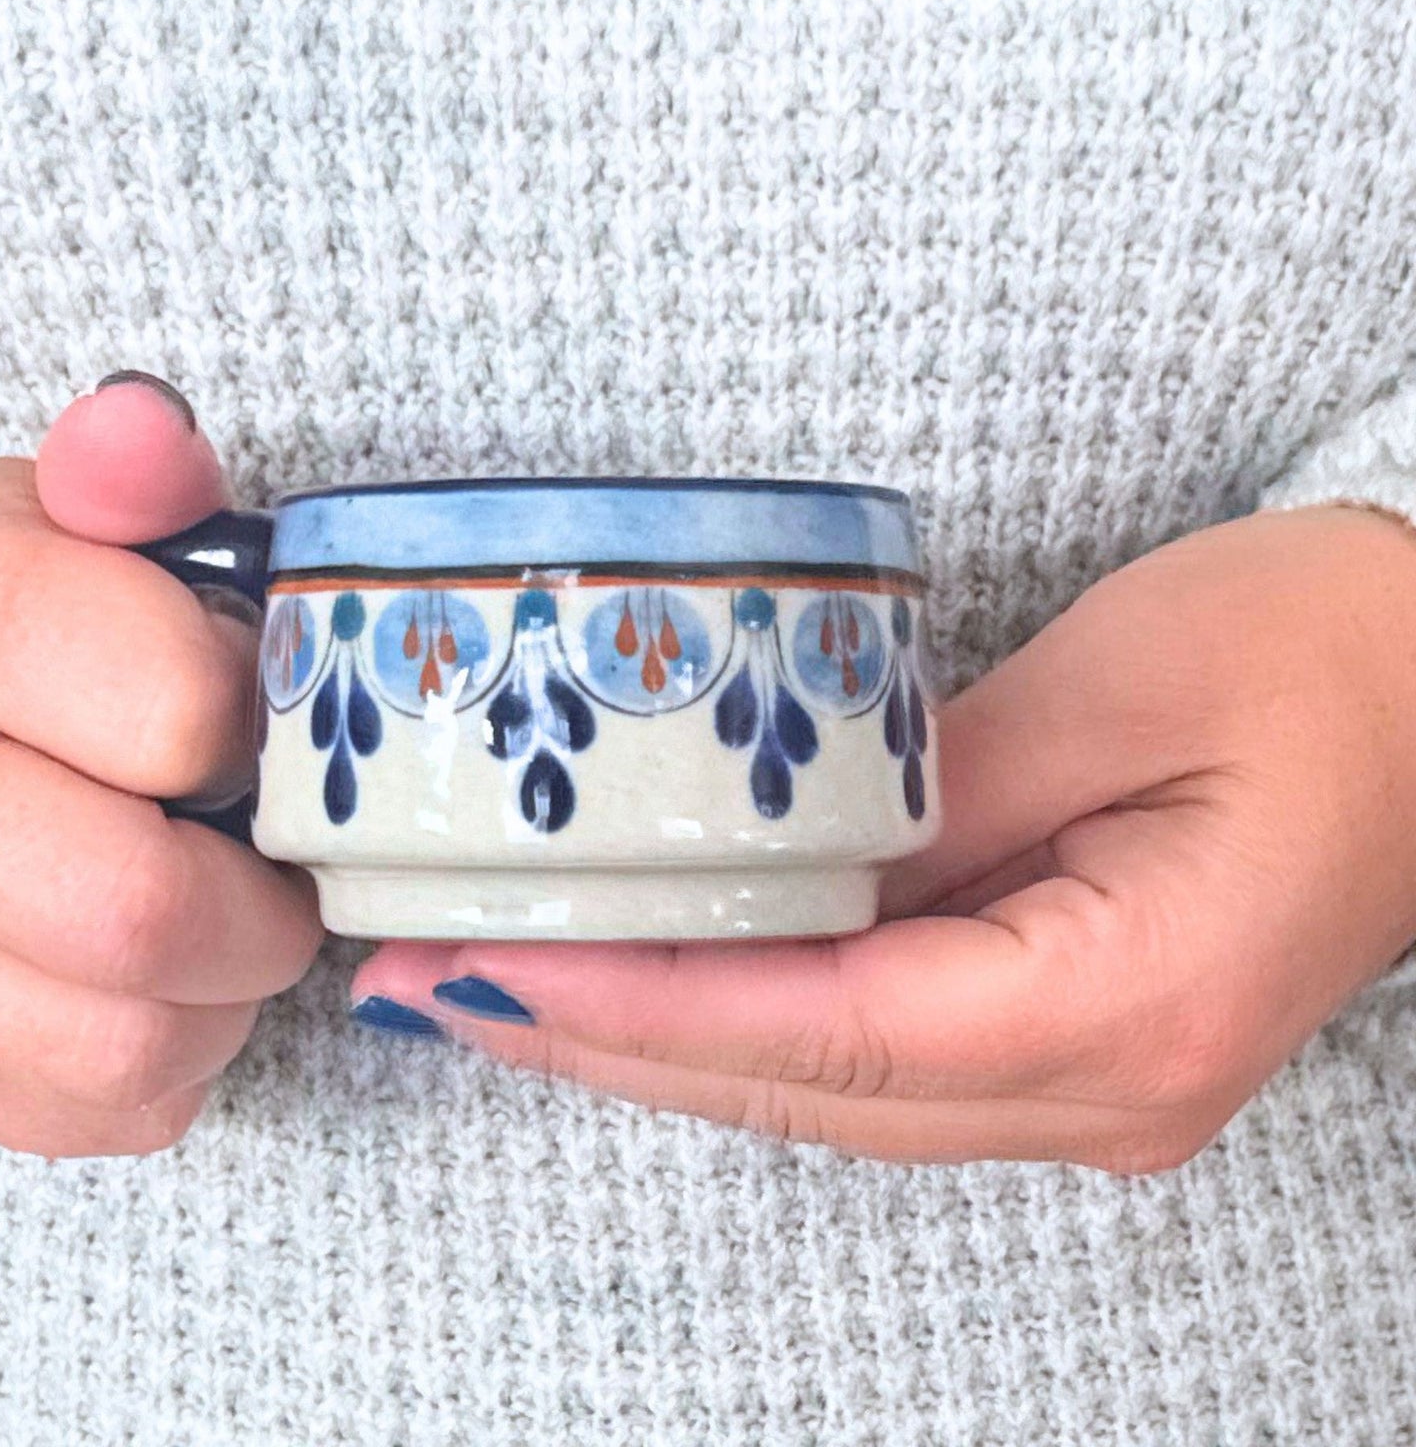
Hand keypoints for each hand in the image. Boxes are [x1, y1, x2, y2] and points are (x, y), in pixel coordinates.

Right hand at [0, 377, 319, 1154]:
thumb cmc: (14, 634)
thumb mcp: (66, 526)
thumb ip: (127, 479)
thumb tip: (150, 431)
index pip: (170, 706)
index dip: (255, 723)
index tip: (250, 715)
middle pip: (132, 909)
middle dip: (259, 904)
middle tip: (274, 863)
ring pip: (118, 1042)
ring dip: (222, 993)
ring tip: (219, 924)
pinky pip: (94, 1114)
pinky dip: (171, 1062)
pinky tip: (153, 986)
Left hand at [354, 507, 1415, 1170]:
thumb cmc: (1328, 654)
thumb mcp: (1116, 682)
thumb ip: (930, 781)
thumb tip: (773, 846)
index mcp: (1128, 1002)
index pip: (830, 1035)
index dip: (640, 1012)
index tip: (483, 973)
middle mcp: (1106, 1089)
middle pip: (805, 1091)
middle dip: (603, 1048)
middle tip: (426, 989)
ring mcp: (1094, 1085)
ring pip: (828, 1096)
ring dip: (654, 1049)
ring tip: (495, 990)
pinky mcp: (1073, 1042)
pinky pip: (875, 1063)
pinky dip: (742, 1033)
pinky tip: (647, 993)